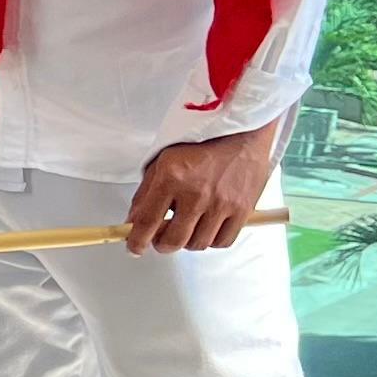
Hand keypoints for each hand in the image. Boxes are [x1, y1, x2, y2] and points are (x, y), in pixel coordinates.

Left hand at [121, 117, 283, 255]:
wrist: (242, 129)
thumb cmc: (201, 141)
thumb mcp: (163, 159)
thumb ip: (146, 192)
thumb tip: (134, 222)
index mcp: (171, 177)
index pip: (147, 221)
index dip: (137, 241)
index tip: (134, 247)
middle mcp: (196, 193)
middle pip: (173, 240)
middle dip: (162, 244)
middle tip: (161, 238)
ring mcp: (221, 203)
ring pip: (197, 244)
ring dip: (187, 241)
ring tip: (187, 226)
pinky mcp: (243, 209)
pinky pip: (223, 241)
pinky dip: (211, 240)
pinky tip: (207, 227)